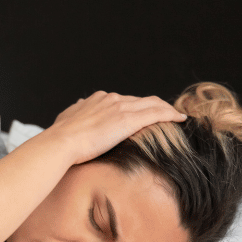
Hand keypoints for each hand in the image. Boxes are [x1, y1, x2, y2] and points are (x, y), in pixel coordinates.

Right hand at [48, 91, 185, 164]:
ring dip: (166, 109)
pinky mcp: (128, 120)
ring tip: (176, 116)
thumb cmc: (61, 137)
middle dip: (154, 106)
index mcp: (98, 99)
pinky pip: (157, 113)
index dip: (136, 107)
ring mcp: (121, 108)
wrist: (61, 142)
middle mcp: (111, 99)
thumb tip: (78, 105)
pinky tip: (180, 119)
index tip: (143, 114)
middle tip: (167, 114)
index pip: (124, 100)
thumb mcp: (67, 118)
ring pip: (152, 104)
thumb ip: (76, 111)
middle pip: (140, 100)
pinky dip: (170, 114)